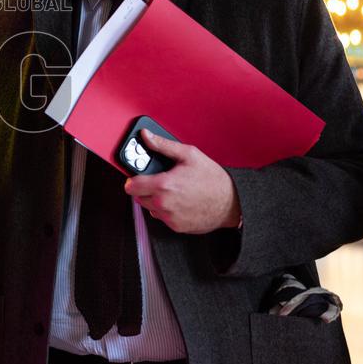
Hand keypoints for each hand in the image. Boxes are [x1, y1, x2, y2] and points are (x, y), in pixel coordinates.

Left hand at [124, 129, 241, 233]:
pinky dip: (165, 210)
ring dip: (154, 200)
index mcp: (163, 185)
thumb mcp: (189, 155)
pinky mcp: (176, 227)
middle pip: (138, 197)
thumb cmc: (213, 179)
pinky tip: (178, 201)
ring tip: (171, 191)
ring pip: (149, 208)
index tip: (138, 177)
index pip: (130, 186)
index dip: (133, 180)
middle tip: (159, 181)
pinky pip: (161, 217)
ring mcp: (169, 217)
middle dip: (145, 188)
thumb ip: (163, 145)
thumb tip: (146, 136)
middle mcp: (163, 204)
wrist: (232, 202)